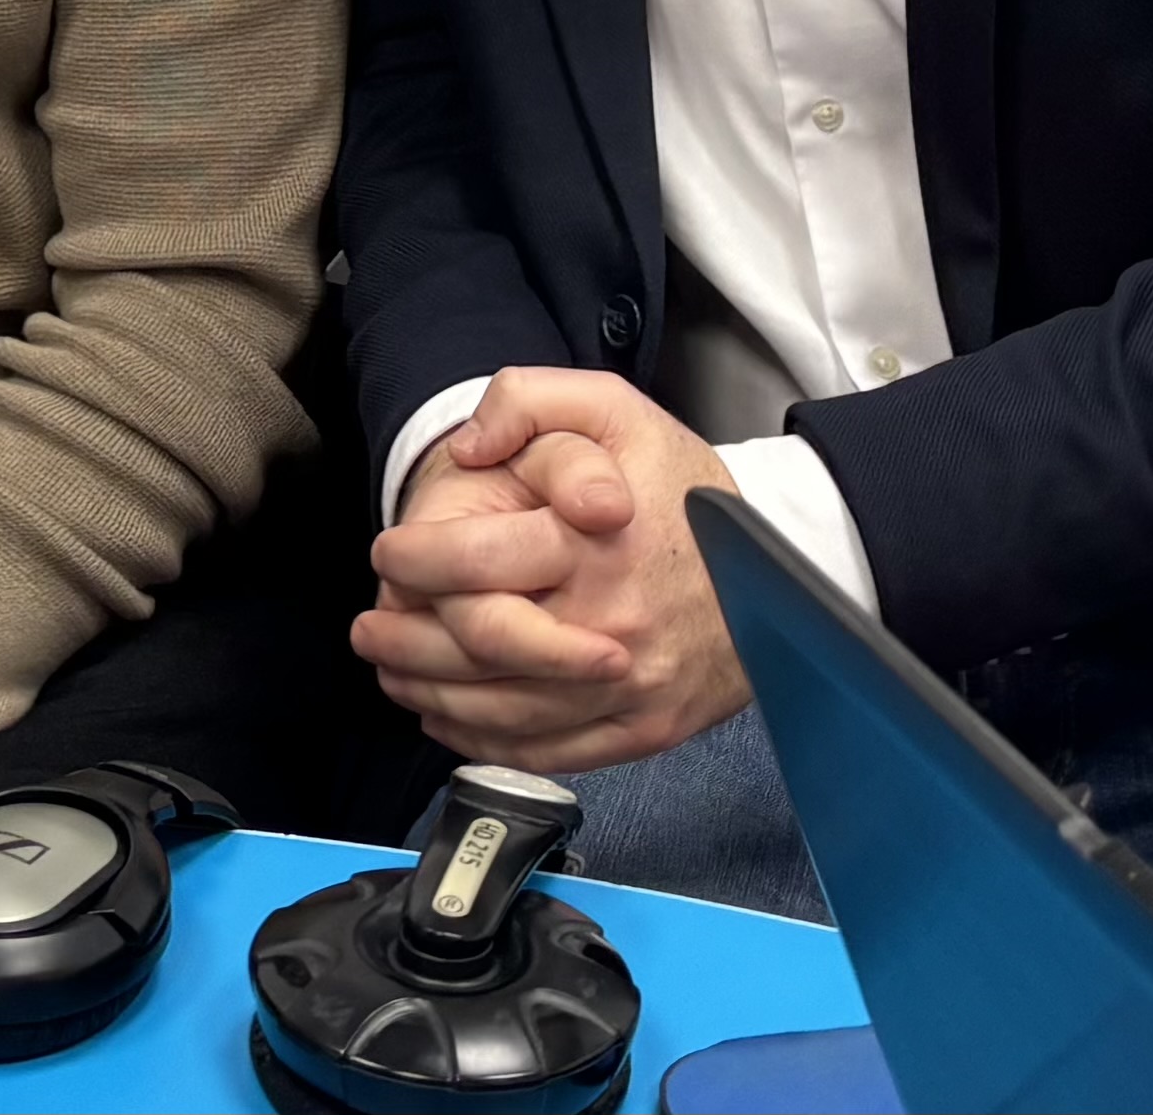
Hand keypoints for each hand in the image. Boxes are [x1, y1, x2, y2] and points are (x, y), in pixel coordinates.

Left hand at [352, 368, 755, 775]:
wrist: (783, 563)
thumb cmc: (681, 486)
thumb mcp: (612, 407)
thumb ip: (529, 402)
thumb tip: (468, 447)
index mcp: (597, 542)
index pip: (475, 565)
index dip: (413, 561)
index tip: (387, 553)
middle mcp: (611, 623)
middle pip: (479, 649)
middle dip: (406, 640)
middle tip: (369, 626)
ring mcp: (631, 687)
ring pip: (504, 710)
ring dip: (431, 696)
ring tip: (392, 671)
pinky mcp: (645, 729)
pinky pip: (548, 751)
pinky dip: (485, 743)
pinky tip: (449, 719)